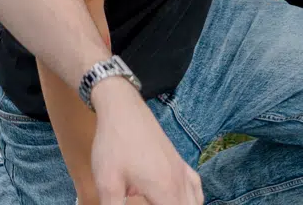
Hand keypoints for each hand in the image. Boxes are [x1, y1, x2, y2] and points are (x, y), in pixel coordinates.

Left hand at [89, 79, 202, 204]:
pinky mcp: (178, 160)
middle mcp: (179, 182)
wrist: (122, 108)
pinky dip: (194, 200)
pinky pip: (195, 186)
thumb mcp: (107, 182)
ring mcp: (181, 169)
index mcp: (164, 190)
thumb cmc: (114, 143)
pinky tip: (187, 201)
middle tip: (146, 204)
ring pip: (195, 202)